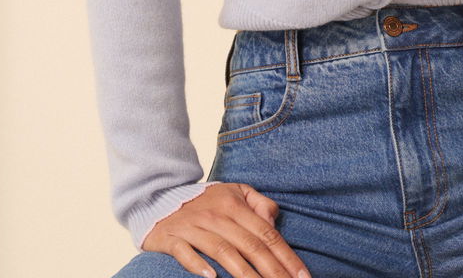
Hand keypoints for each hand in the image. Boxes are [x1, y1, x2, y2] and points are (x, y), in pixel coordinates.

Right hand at [142, 182, 310, 277]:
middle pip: (250, 245)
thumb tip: (273, 221)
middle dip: (273, 271)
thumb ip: (258, 204)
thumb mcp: (234, 192)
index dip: (286, 255)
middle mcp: (216, 215)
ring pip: (223, 251)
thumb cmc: (205, 201)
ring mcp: (193, 227)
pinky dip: (198, 265)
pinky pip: (185, 252)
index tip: (302, 276)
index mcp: (234, 204)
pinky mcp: (172, 238)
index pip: (266, 233)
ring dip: (244, 274)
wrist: (160, 197)